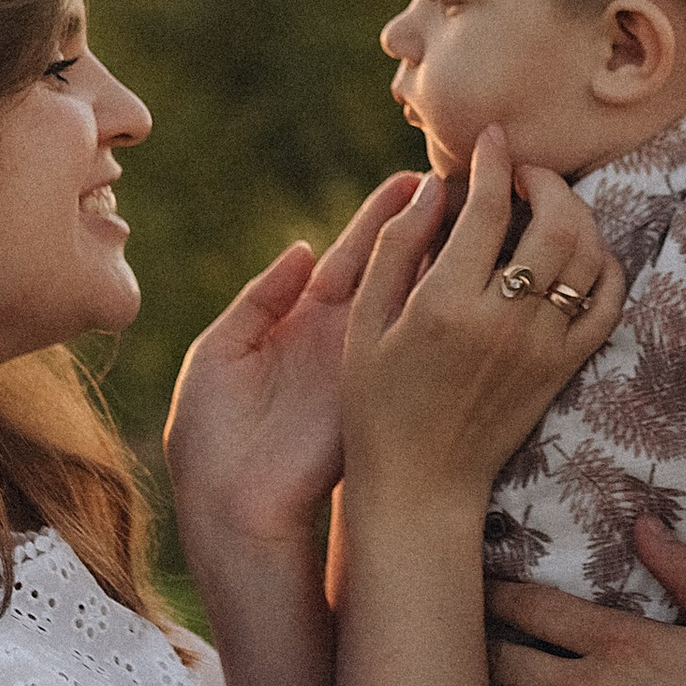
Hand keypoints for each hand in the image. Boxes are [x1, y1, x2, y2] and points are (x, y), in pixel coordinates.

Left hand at [164, 170, 431, 570]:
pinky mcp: (378, 390)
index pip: (349, 257)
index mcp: (297, 321)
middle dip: (423, 225)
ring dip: (442, 257)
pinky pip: (412, 341)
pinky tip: (471, 266)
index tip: (412, 180)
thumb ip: (261, 298)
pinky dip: (440, 305)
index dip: (379, 219)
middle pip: (390, 268)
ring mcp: (364, 363)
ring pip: (410, 299)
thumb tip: (301, 248)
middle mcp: (339, 337)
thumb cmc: (208, 435)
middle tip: (460, 180)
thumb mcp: (218, 352)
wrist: (229, 504)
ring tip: (476, 209)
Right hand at [339, 128, 624, 511]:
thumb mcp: (365, 324)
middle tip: (523, 173)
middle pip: (555, 220)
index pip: (485, 206)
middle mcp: (504, 320)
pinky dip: (602, 266)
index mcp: (446, 304)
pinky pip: (606, 304)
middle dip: (544, 179)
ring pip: (586, 255)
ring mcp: (543, 346)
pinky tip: (577, 253)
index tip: (491, 140)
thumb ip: (395, 249)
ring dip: (574, 215)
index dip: (492, 161)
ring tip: (546, 206)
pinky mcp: (564, 368)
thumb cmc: (377, 403)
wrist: (421, 483)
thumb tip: (429, 187)